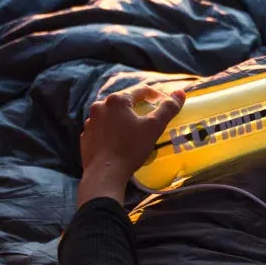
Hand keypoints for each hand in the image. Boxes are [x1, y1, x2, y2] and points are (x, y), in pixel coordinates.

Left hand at [78, 84, 185, 205]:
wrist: (105, 173)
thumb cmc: (130, 148)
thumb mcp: (154, 127)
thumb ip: (168, 108)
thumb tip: (180, 93)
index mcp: (117, 100)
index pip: (141, 90)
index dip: (156, 95)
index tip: (165, 105)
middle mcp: (99, 107)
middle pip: (124, 102)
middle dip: (139, 108)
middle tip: (151, 119)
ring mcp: (90, 122)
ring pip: (112, 115)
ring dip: (124, 119)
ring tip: (135, 132)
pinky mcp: (85, 136)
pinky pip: (102, 129)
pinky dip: (112, 132)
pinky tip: (119, 143)